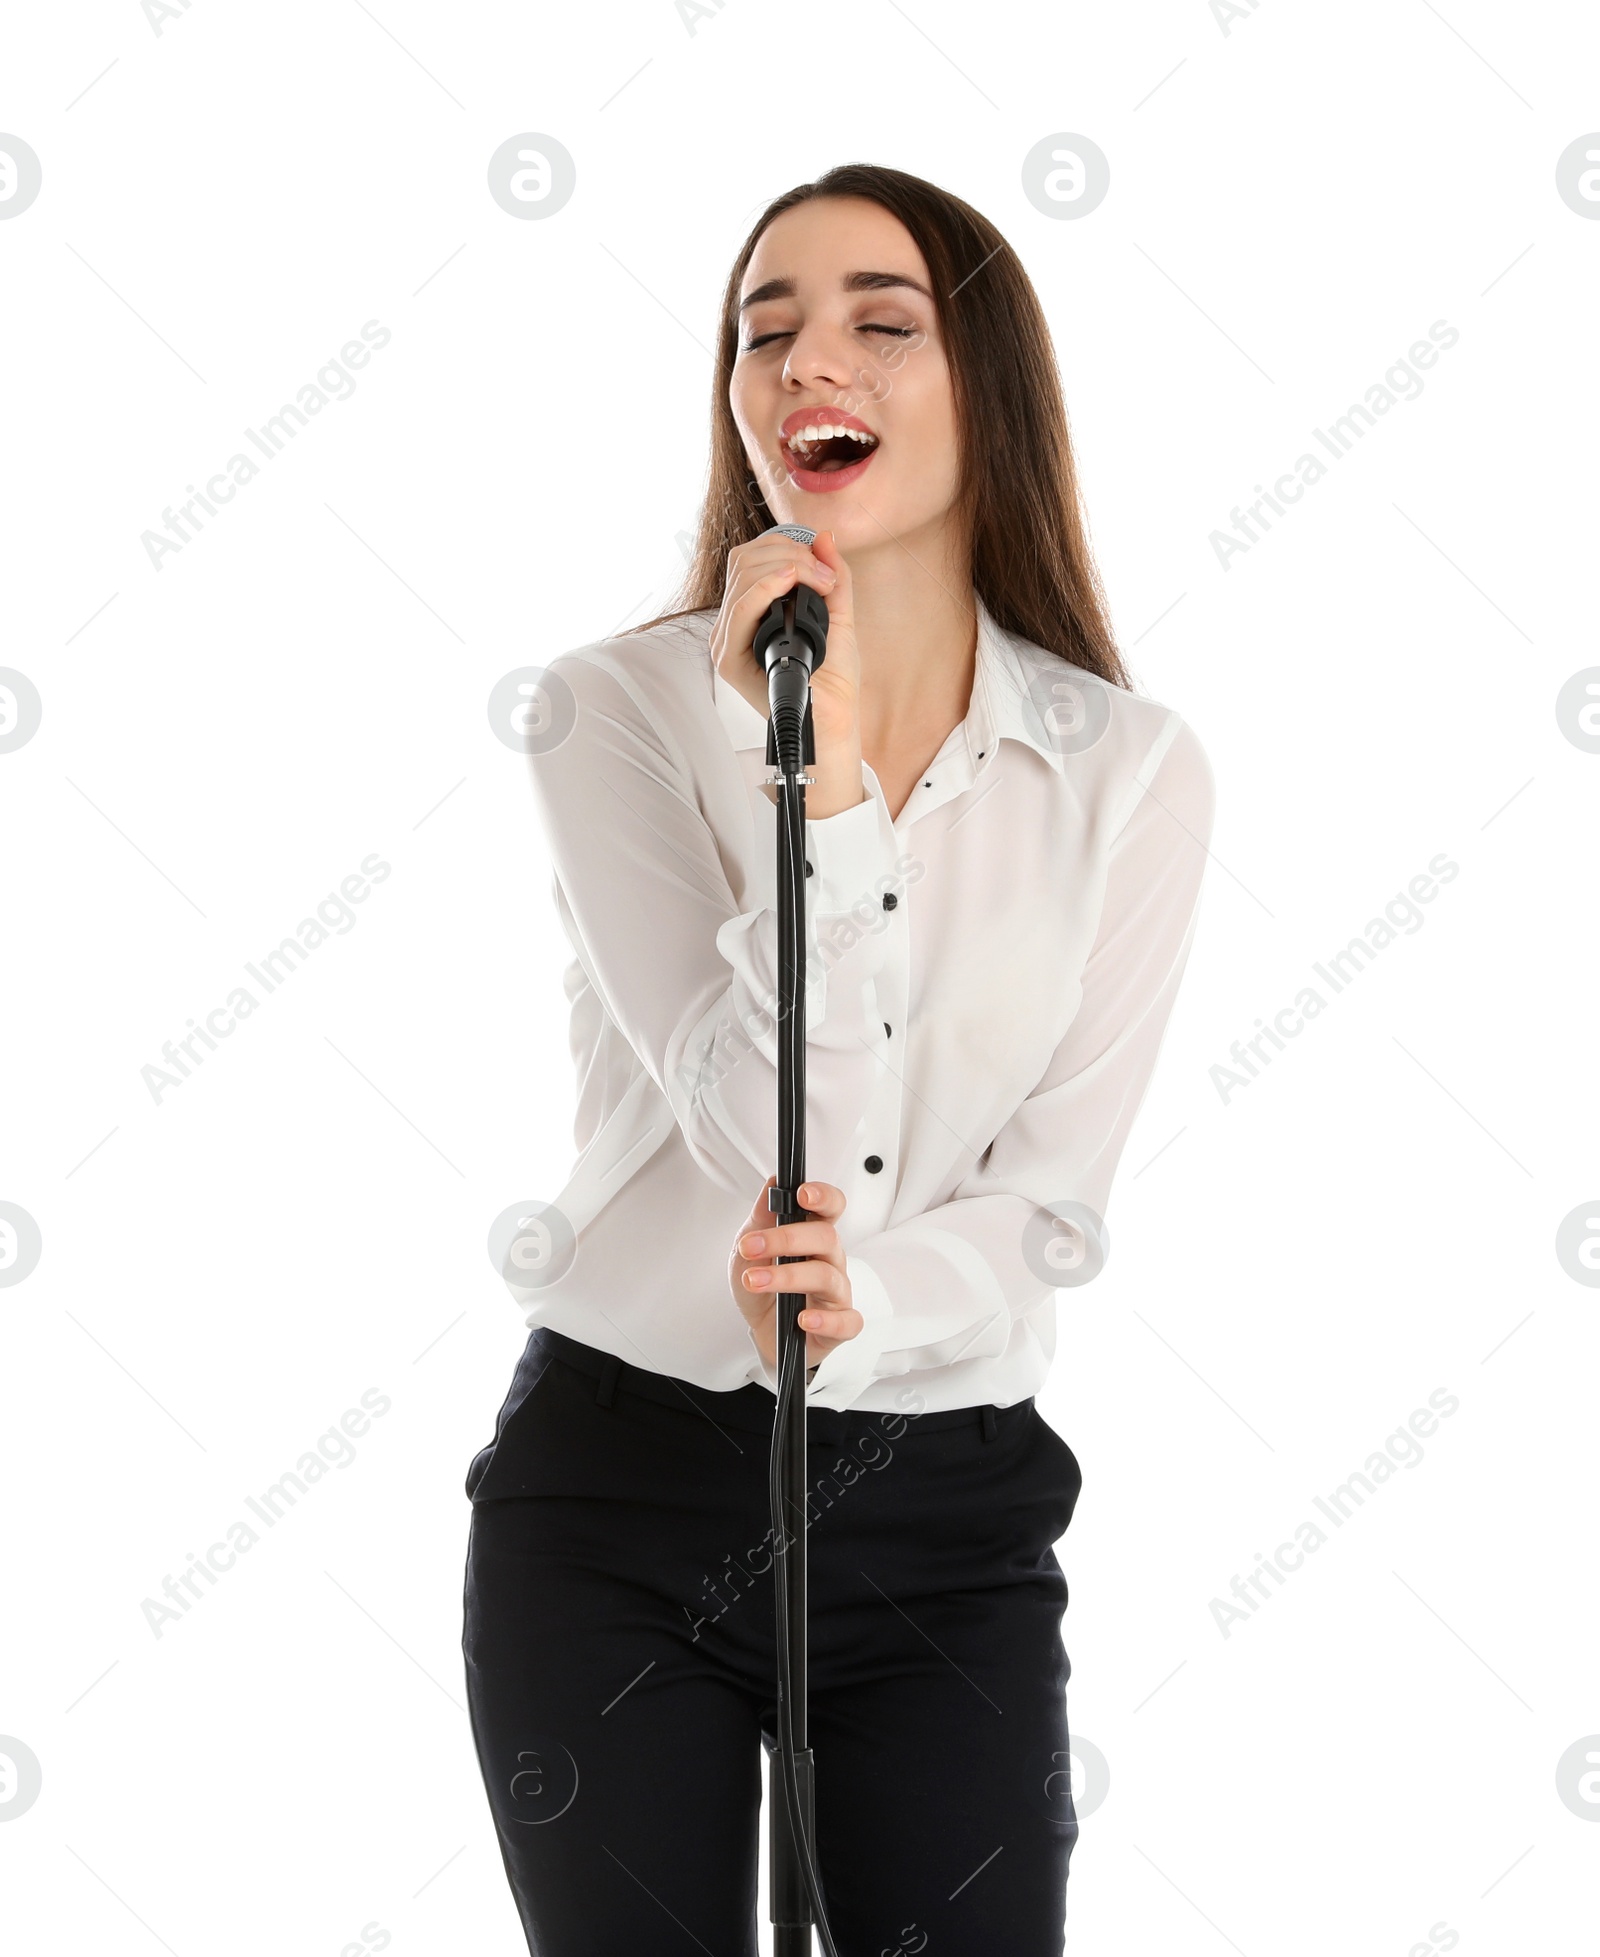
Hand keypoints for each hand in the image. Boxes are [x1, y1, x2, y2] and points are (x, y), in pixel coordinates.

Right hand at [708, 529, 863, 819]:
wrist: (833, 725)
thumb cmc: (835, 684)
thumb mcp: (839, 618)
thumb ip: (834, 577)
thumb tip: (825, 537)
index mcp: (753, 613)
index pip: (752, 558)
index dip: (786, 546)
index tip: (823, 561)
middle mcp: (734, 625)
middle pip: (743, 560)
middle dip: (788, 553)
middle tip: (824, 574)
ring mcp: (729, 641)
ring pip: (741, 577)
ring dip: (784, 566)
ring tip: (818, 582)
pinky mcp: (730, 659)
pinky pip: (739, 608)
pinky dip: (765, 587)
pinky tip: (789, 582)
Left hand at [729, 1174, 861, 1374]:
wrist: (760, 1332)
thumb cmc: (762, 1289)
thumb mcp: (747, 1253)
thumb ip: (760, 1220)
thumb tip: (772, 1184)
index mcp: (813, 1238)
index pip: (831, 1208)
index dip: (824, 1196)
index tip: (802, 1194)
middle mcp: (830, 1261)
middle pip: (826, 1238)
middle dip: (786, 1239)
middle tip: (751, 1247)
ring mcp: (837, 1294)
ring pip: (827, 1277)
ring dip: (787, 1277)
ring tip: (755, 1281)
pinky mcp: (838, 1327)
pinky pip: (846, 1322)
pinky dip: (826, 1320)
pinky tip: (803, 1318)